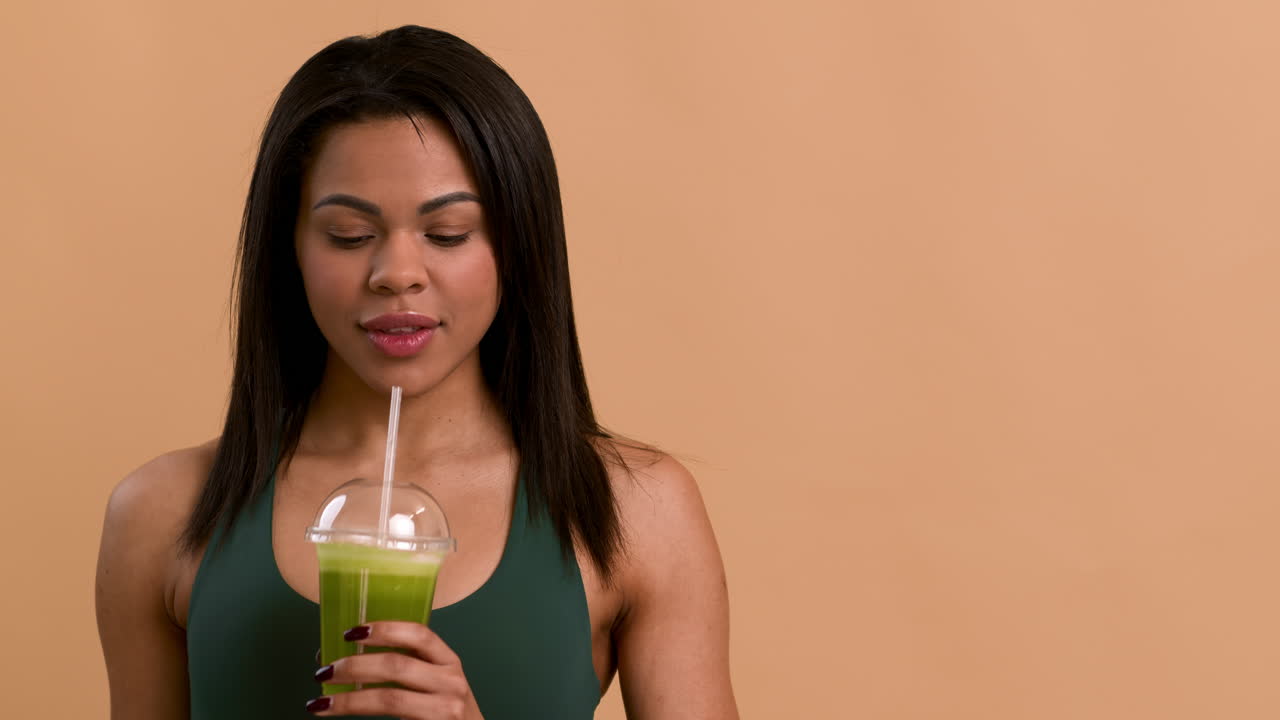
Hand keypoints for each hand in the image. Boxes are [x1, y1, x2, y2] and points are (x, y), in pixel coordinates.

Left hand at [306, 622, 482, 718]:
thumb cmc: (446, 711)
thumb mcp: (436, 682)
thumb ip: (404, 668)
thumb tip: (343, 660)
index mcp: (449, 661)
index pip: (418, 635)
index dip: (384, 629)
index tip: (350, 632)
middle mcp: (451, 682)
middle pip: (397, 666)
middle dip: (355, 666)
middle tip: (324, 671)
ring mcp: (445, 709)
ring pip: (390, 698)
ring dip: (350, 700)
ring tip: (321, 703)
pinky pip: (392, 719)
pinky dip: (360, 716)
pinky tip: (339, 715)